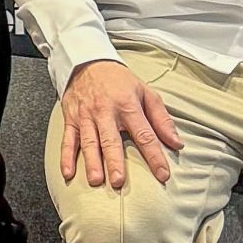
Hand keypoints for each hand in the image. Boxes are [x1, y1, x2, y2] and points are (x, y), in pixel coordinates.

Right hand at [60, 60, 182, 188]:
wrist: (87, 62)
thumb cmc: (119, 81)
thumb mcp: (146, 92)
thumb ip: (161, 119)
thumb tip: (176, 143)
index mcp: (128, 106)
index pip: (144, 134)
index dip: (154, 156)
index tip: (163, 175)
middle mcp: (105, 112)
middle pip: (111, 140)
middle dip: (114, 161)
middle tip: (118, 181)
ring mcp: (86, 116)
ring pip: (89, 141)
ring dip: (91, 162)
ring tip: (96, 180)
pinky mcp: (70, 118)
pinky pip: (68, 139)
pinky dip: (66, 156)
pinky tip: (68, 173)